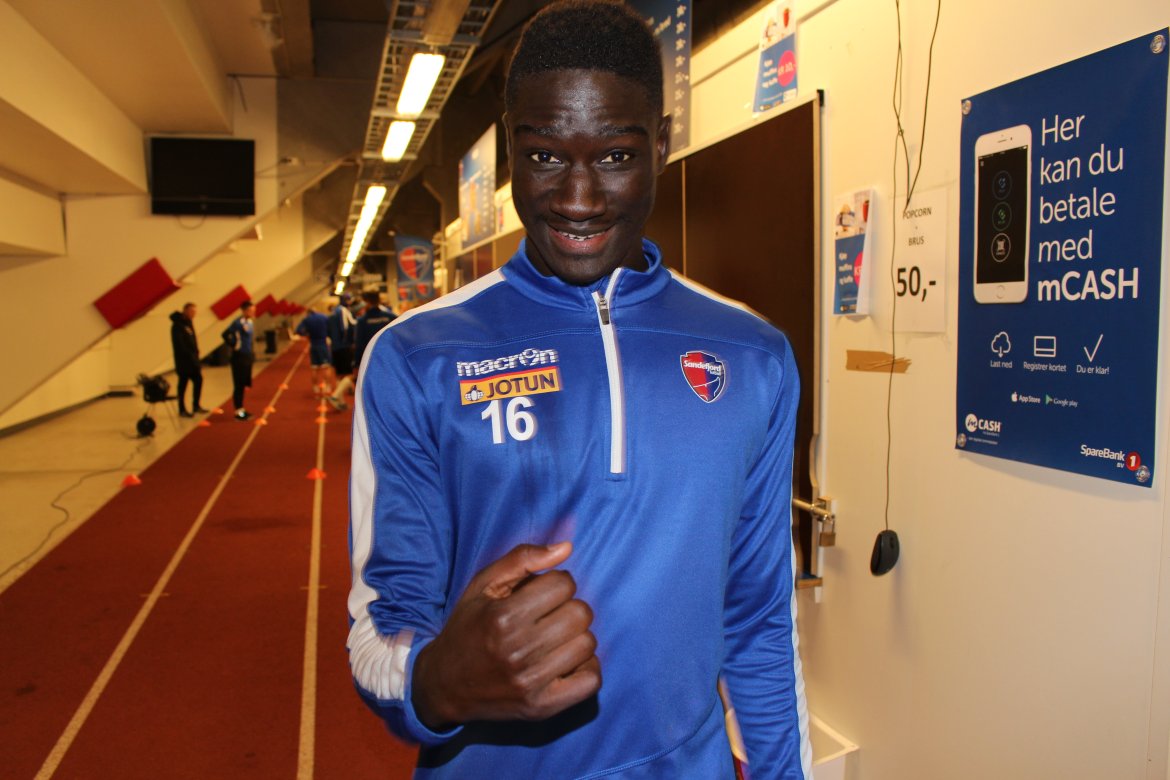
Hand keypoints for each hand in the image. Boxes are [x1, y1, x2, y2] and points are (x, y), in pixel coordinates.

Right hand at [412, 542, 599, 728]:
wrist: (444, 684)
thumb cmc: (468, 627)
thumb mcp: (483, 585)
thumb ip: (523, 559)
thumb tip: (567, 547)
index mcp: (502, 617)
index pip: (564, 584)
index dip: (556, 583)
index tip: (541, 594)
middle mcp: (517, 651)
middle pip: (581, 613)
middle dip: (569, 607)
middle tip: (550, 616)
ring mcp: (530, 682)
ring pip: (588, 644)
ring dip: (576, 637)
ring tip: (554, 639)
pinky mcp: (542, 707)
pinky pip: (591, 680)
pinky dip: (586, 667)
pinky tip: (565, 661)